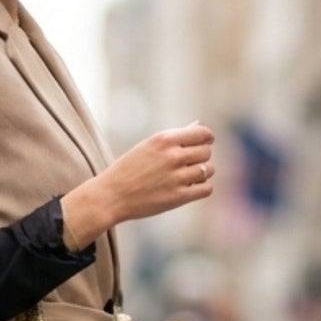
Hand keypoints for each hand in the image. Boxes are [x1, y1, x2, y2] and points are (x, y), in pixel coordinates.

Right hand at [61, 123, 213, 248]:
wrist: (111, 196)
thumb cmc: (129, 169)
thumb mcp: (149, 146)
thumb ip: (175, 136)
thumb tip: (198, 124)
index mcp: (164, 139)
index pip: (203, 133)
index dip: (207, 138)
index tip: (203, 143)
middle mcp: (172, 156)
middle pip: (206, 152)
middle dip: (201, 157)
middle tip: (188, 164)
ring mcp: (176, 177)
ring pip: (208, 170)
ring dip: (202, 173)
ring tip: (187, 177)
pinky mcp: (178, 197)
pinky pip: (206, 188)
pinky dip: (201, 188)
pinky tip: (189, 188)